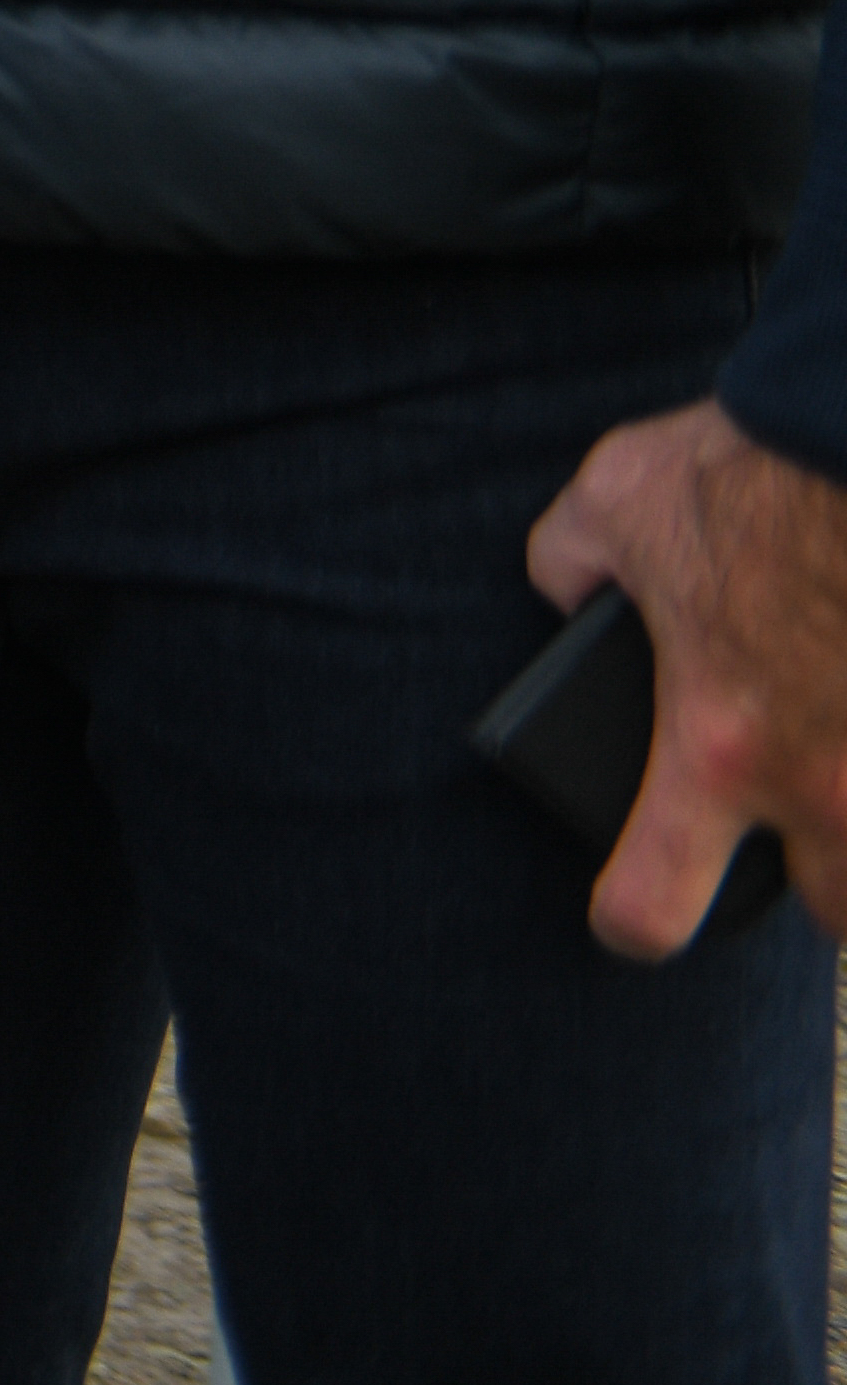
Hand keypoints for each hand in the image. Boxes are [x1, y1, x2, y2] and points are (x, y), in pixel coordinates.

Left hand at [528, 399, 846, 953]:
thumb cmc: (753, 465)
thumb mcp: (614, 495)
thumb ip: (570, 561)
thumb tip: (565, 592)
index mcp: (720, 742)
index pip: (654, 900)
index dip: (633, 920)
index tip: (634, 917)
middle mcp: (831, 781)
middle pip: (838, 913)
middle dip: (827, 886)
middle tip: (812, 836)